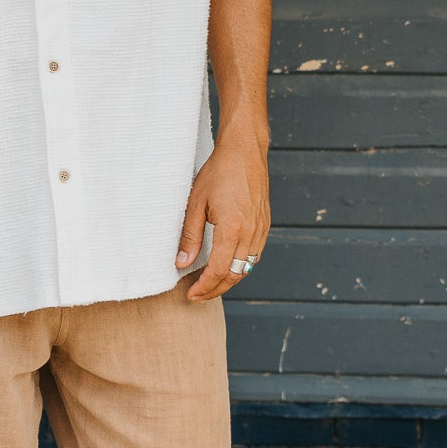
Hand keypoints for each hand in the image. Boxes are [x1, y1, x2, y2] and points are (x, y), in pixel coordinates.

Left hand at [175, 125, 269, 302]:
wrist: (244, 151)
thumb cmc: (219, 172)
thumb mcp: (195, 203)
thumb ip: (189, 236)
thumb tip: (182, 264)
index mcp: (232, 229)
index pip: (218, 271)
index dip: (204, 288)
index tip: (190, 294)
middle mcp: (250, 233)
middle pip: (235, 275)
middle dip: (216, 290)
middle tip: (198, 296)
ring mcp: (261, 229)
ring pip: (247, 267)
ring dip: (228, 280)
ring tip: (209, 285)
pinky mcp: (265, 224)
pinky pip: (254, 255)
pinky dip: (240, 266)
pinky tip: (226, 265)